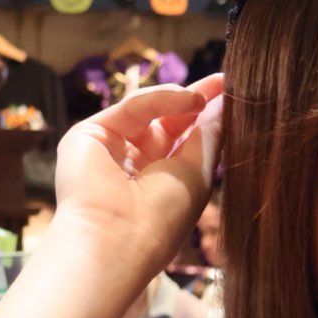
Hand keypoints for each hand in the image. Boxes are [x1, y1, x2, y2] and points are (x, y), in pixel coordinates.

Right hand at [53, 74, 223, 259]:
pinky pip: (131, 107)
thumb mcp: (198, 172)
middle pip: (166, 120)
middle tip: (220, 81)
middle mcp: (134, 166)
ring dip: (179, 99)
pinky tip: (187, 99)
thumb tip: (224, 103)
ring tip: (201, 98)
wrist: (116, 236)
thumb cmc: (163, 216)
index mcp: (160, 182)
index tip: (228, 91)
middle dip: (194, 100)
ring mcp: (111, 149)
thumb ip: (210, 134)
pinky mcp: (90, 135)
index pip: (184, 140)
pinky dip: (160, 99)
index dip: (205, 116)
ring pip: (149, 110)